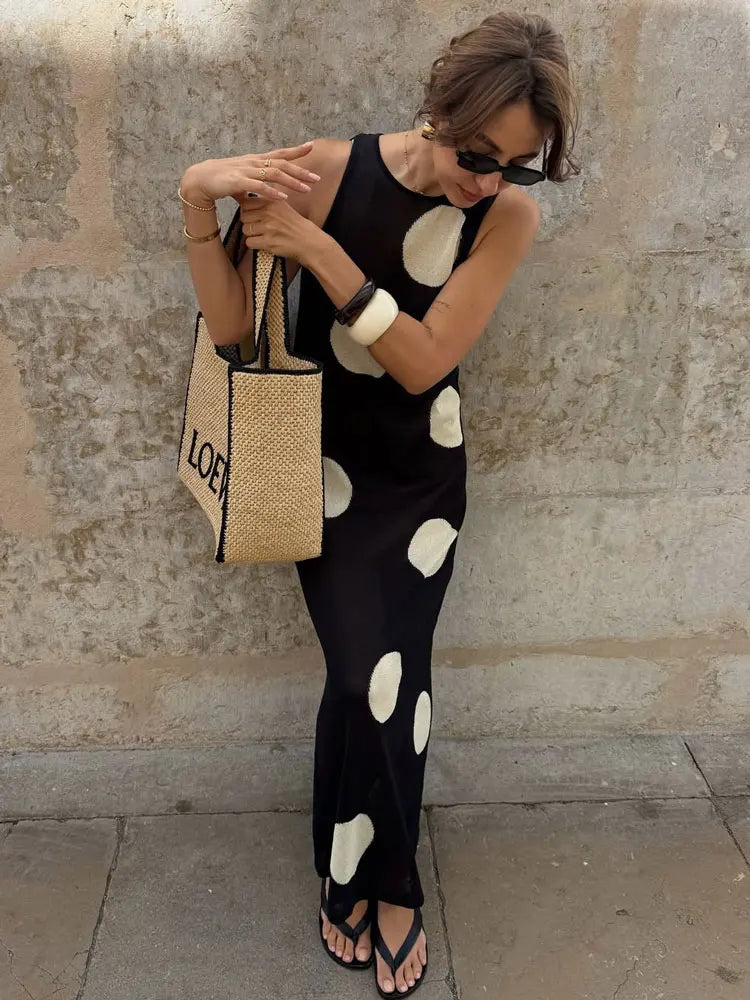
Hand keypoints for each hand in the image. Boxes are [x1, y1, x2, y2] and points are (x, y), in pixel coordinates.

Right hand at [181, 141, 320, 204]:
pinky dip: (272, 192)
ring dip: (291, 181)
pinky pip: (259, 187)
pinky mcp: (238, 182)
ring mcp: (246, 171)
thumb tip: (260, 194)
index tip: (311, 147)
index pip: (279, 154)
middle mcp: (253, 163)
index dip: (295, 151)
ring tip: (306, 189)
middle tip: (317, 178)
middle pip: (281, 164)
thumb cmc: (220, 180)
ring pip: (274, 174)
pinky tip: (283, 198)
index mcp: (255, 161)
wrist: (199, 180)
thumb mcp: (241, 181)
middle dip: (300, 171)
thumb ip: (253, 186)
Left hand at [241, 193, 321, 264]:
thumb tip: (243, 198)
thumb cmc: (294, 225)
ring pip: (245, 230)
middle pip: (244, 217)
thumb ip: (265, 202)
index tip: (254, 216)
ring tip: (263, 235)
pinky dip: (254, 244)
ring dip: (252, 234)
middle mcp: (269, 213)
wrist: (308, 241)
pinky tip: (264, 243)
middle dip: (249, 223)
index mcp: (272, 201)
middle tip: (260, 227)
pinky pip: (249, 242)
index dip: (248, 210)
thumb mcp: (281, 206)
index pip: (246, 202)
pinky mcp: (268, 242)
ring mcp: (268, 227)